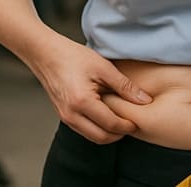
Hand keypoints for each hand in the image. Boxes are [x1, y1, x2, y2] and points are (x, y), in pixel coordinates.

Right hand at [30, 36, 151, 143]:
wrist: (45, 53)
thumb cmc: (72, 56)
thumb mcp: (103, 67)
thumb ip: (125, 86)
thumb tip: (144, 100)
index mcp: (82, 102)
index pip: (111, 125)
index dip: (128, 126)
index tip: (138, 121)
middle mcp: (71, 114)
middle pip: (102, 137)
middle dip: (119, 134)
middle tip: (132, 123)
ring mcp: (65, 117)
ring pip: (92, 136)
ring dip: (108, 132)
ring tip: (120, 119)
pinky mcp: (63, 115)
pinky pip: (84, 129)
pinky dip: (97, 127)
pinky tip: (105, 114)